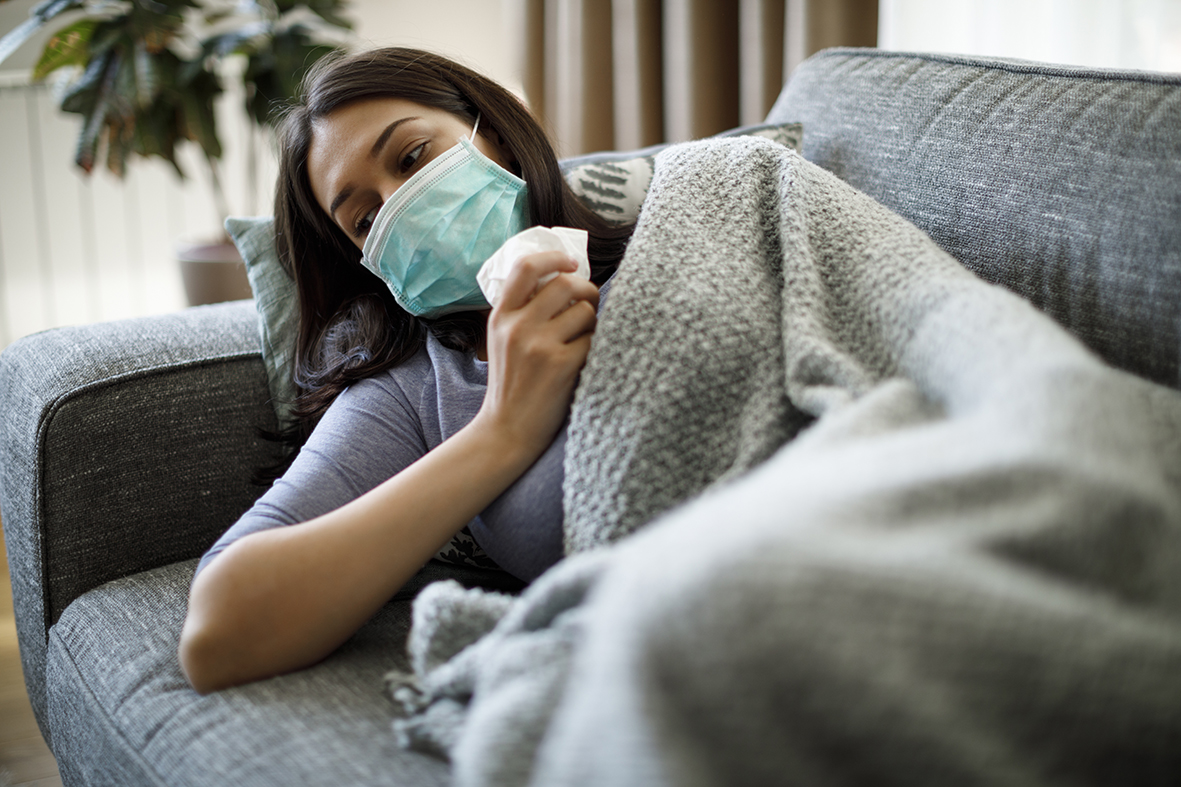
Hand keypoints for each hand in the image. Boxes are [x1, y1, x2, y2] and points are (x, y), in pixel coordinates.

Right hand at [477, 251, 599, 458]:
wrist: (507, 431)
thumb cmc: (512, 385)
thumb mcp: (501, 341)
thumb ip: (522, 311)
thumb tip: (562, 278)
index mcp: (501, 316)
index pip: (526, 266)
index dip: (554, 257)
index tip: (572, 262)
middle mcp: (518, 326)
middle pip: (566, 283)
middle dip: (587, 289)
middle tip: (590, 302)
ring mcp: (540, 345)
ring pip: (585, 311)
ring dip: (593, 322)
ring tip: (584, 339)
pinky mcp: (562, 365)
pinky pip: (594, 339)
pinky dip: (595, 347)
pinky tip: (584, 360)